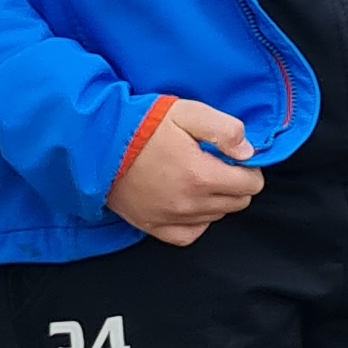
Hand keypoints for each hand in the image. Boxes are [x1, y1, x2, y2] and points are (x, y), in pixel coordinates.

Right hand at [109, 98, 261, 245]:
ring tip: (198, 178)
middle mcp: (189, 203)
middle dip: (235, 184)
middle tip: (218, 166)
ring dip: (216, 200)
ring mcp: (170, 217)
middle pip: (237, 203)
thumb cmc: (142, 126)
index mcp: (202, 176)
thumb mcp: (188, 113)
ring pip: (216, 217)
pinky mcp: (151, 225)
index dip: (249, 169)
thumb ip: (226, 130)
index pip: (251, 185)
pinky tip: (190, 203)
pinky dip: (196, 221)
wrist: (96, 143)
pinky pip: (189, 234)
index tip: (235, 159)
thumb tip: (248, 152)